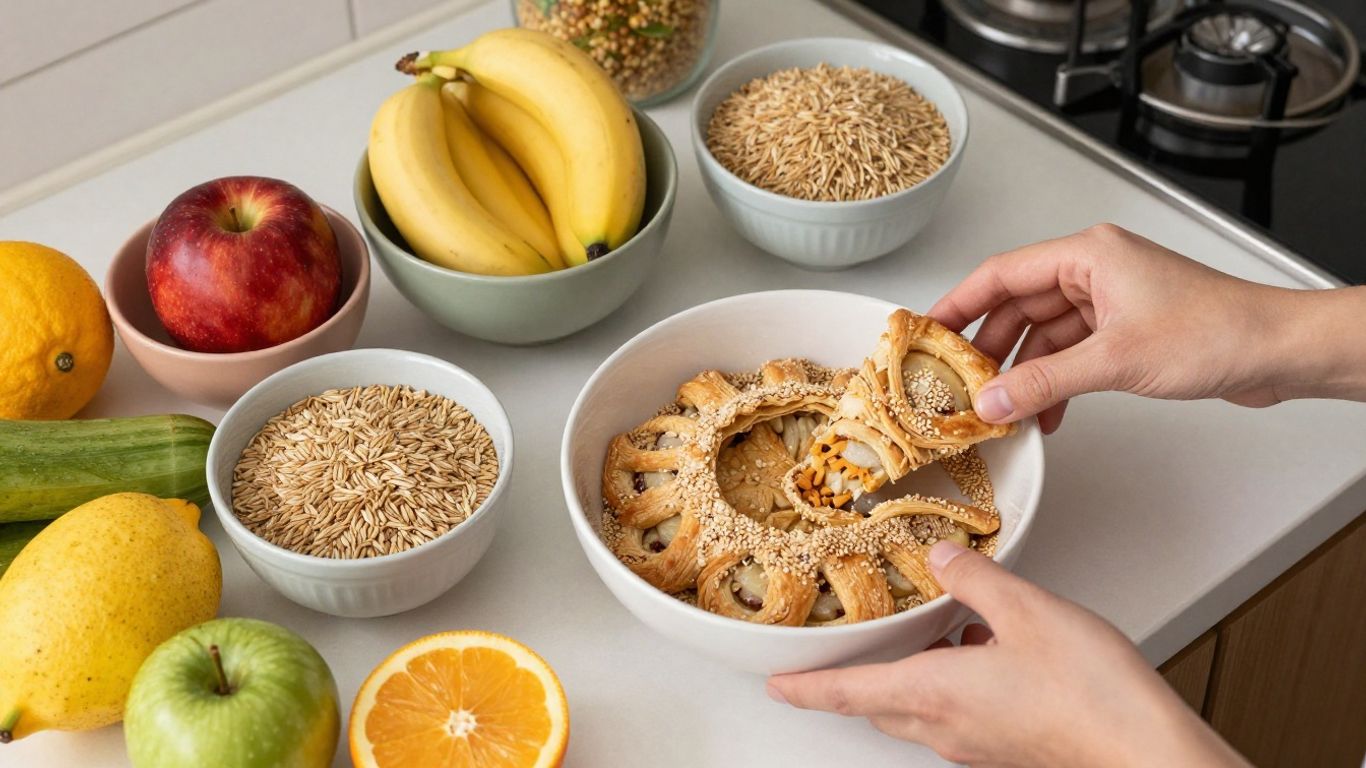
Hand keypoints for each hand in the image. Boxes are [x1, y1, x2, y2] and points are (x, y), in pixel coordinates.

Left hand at [766, 542, 1249, 767]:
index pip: (846, 693)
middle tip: (838, 654)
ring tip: (922, 635)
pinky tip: (981, 652)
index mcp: (935, 693)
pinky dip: (950, 684)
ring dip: (908, 677)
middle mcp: (948, 727)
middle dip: (853, 681)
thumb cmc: (1094, 697)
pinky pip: (957, 716)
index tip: (777, 683)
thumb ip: (974, 579)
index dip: (805, 687)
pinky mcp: (1007, 749)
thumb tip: (940, 558)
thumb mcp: (1028, 610)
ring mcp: (978, 745)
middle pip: (878, 705)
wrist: (1148, 753)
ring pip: (918, 711)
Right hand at [929, 224, 1365, 432]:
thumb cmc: (1218, 331)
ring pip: (1043, 335)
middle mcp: (1094, 271)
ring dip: (1022, 373)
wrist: (1278, 351)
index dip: (958, 303)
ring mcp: (1110, 301)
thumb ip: (1046, 381)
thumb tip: (992, 399)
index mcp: (1087, 255)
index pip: (1001, 273)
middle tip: (956, 381)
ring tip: (999, 407)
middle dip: (988, 348)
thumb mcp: (1116, 360)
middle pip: (1017, 306)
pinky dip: (1053, 383)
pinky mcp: (1124, 331)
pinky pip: (1070, 354)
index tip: (926, 331)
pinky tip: (1044, 414)